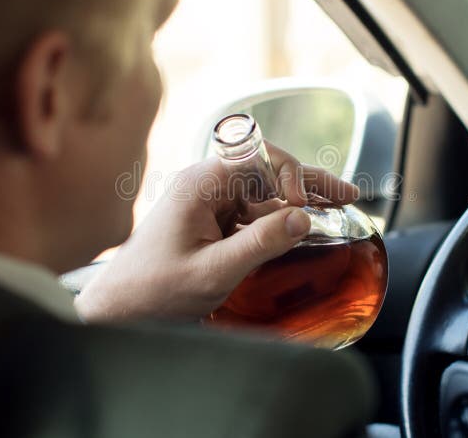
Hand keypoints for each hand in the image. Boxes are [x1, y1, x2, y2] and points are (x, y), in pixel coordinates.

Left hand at [74, 142, 358, 321]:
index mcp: (202, 185)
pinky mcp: (210, 221)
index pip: (259, 157)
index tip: (305, 208)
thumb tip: (302, 217)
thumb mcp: (213, 271)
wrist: (119, 310)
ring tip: (339, 207)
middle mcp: (206, 186)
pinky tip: (302, 228)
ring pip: (264, 192)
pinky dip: (280, 219)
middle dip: (308, 183)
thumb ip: (260, 244)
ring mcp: (208, 203)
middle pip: (268, 171)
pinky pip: (252, 212)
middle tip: (348, 195)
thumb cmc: (154, 290)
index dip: (289, 176)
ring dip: (298, 200)